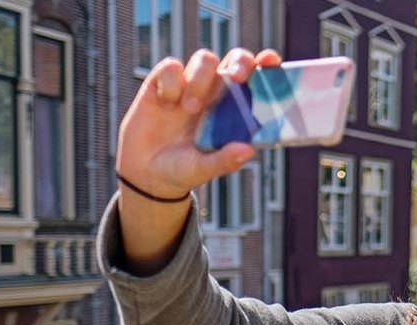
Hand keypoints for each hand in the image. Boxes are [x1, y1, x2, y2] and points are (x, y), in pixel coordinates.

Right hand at [115, 48, 282, 198]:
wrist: (145, 174)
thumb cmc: (182, 170)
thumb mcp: (203, 169)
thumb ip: (225, 161)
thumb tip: (249, 150)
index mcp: (235, 110)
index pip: (257, 80)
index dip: (266, 64)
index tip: (271, 61)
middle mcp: (216, 93)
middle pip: (235, 59)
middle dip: (240, 61)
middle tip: (236, 78)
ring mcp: (189, 85)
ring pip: (205, 59)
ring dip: (200, 80)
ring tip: (189, 109)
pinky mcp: (161, 84)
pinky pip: (170, 66)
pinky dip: (171, 81)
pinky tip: (165, 103)